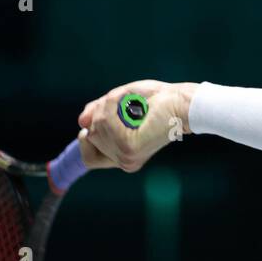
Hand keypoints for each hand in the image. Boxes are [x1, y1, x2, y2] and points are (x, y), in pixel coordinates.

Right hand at [75, 80, 196, 172]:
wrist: (180, 102)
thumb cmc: (156, 100)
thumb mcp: (120, 104)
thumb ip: (98, 113)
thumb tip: (81, 122)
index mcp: (124, 155)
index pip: (88, 158)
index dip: (87, 138)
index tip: (97, 122)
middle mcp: (124, 160)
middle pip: (90, 137)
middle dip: (102, 114)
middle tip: (128, 106)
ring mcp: (125, 155)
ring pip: (96, 127)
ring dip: (111, 107)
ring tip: (134, 106)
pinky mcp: (129, 147)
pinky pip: (105, 122)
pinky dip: (115, 107)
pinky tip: (134, 107)